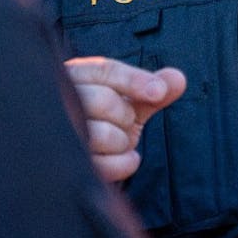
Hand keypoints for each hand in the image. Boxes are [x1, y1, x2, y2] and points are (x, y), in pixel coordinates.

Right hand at [65, 56, 186, 182]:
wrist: (73, 159)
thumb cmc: (103, 120)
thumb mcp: (126, 100)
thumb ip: (151, 89)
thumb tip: (179, 78)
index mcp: (73, 77)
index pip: (105, 70)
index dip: (135, 81)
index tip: (159, 92)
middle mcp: (59, 103)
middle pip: (104, 101)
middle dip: (126, 115)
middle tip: (124, 122)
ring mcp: (58, 137)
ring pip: (104, 135)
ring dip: (122, 141)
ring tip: (116, 141)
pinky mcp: (65, 166)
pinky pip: (104, 166)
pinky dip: (125, 163)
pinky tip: (126, 158)